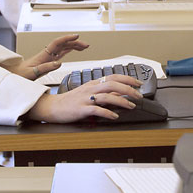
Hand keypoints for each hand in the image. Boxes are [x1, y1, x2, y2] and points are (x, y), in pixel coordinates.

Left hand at [1, 34, 88, 79]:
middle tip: (86, 45)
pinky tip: (72, 50)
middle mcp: (47, 54)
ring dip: (73, 46)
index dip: (67, 39)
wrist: (15, 75)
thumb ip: (45, 67)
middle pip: (63, 44)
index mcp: (44, 55)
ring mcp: (48, 57)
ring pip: (63, 48)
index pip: (57, 43)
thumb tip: (59, 63)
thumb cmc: (21, 74)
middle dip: (75, 43)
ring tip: (83, 47)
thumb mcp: (32, 73)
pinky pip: (60, 53)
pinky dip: (68, 50)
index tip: (76, 36)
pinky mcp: (48, 61)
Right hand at [26, 75, 143, 122]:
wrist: (53, 107)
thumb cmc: (71, 100)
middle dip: (128, 89)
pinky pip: (96, 109)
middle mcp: (90, 88)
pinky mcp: (81, 109)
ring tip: (131, 106)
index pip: (113, 76)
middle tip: (139, 95)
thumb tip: (120, 93)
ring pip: (106, 96)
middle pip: (112, 84)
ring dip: (121, 101)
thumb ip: (103, 92)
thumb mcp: (88, 92)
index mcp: (93, 83)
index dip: (127, 79)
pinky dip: (107, 112)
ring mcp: (85, 98)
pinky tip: (114, 116)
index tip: (138, 83)